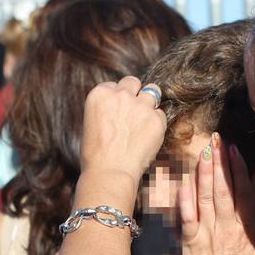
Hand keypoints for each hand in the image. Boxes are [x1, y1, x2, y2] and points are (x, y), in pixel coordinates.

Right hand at [78, 76, 166, 197]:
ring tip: (144, 122)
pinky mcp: (156, 119)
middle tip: (135, 111)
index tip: (119, 111)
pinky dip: (157, 123)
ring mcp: (140, 105)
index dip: (118, 98)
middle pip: (133, 82)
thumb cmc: (97, 154)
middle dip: (135, 93)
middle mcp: (120, 95)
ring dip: (149, 104)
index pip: (114, 85)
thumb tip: (121, 106)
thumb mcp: (92, 122)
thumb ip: (108, 107)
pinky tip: (149, 136)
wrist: (110, 172)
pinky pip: (161, 114)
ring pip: (153, 92)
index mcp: (100, 93)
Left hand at [178, 134, 254, 254]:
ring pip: (205, 199)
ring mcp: (207, 235)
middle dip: (219, 163)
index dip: (238, 170)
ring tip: (203, 152)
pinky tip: (184, 181)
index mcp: (245, 231)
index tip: (234, 151)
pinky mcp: (190, 243)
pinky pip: (187, 217)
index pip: (242, 194)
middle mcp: (226, 229)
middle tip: (215, 140)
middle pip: (223, 190)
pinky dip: (185, 199)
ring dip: (204, 174)